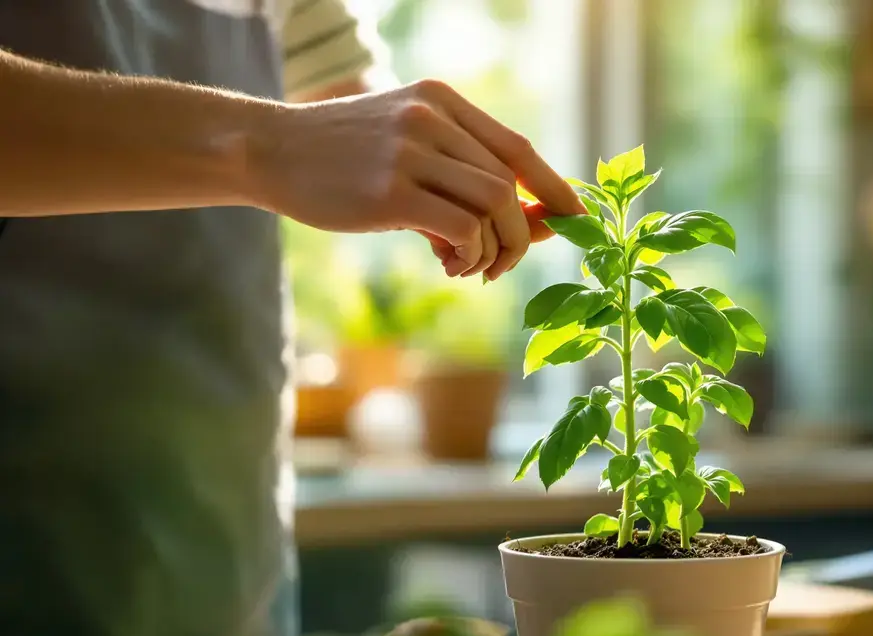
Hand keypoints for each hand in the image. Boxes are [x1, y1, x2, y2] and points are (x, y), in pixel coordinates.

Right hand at [251, 79, 583, 278]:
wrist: (267, 151)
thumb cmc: (341, 159)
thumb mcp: (404, 146)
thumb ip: (460, 174)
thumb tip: (532, 225)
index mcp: (441, 102)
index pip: (518, 150)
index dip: (554, 190)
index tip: (575, 221)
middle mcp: (432, 118)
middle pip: (510, 184)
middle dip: (521, 234)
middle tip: (497, 265)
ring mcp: (411, 152)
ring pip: (495, 206)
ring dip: (497, 250)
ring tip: (470, 268)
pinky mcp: (390, 192)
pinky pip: (463, 230)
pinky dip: (471, 256)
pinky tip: (450, 265)